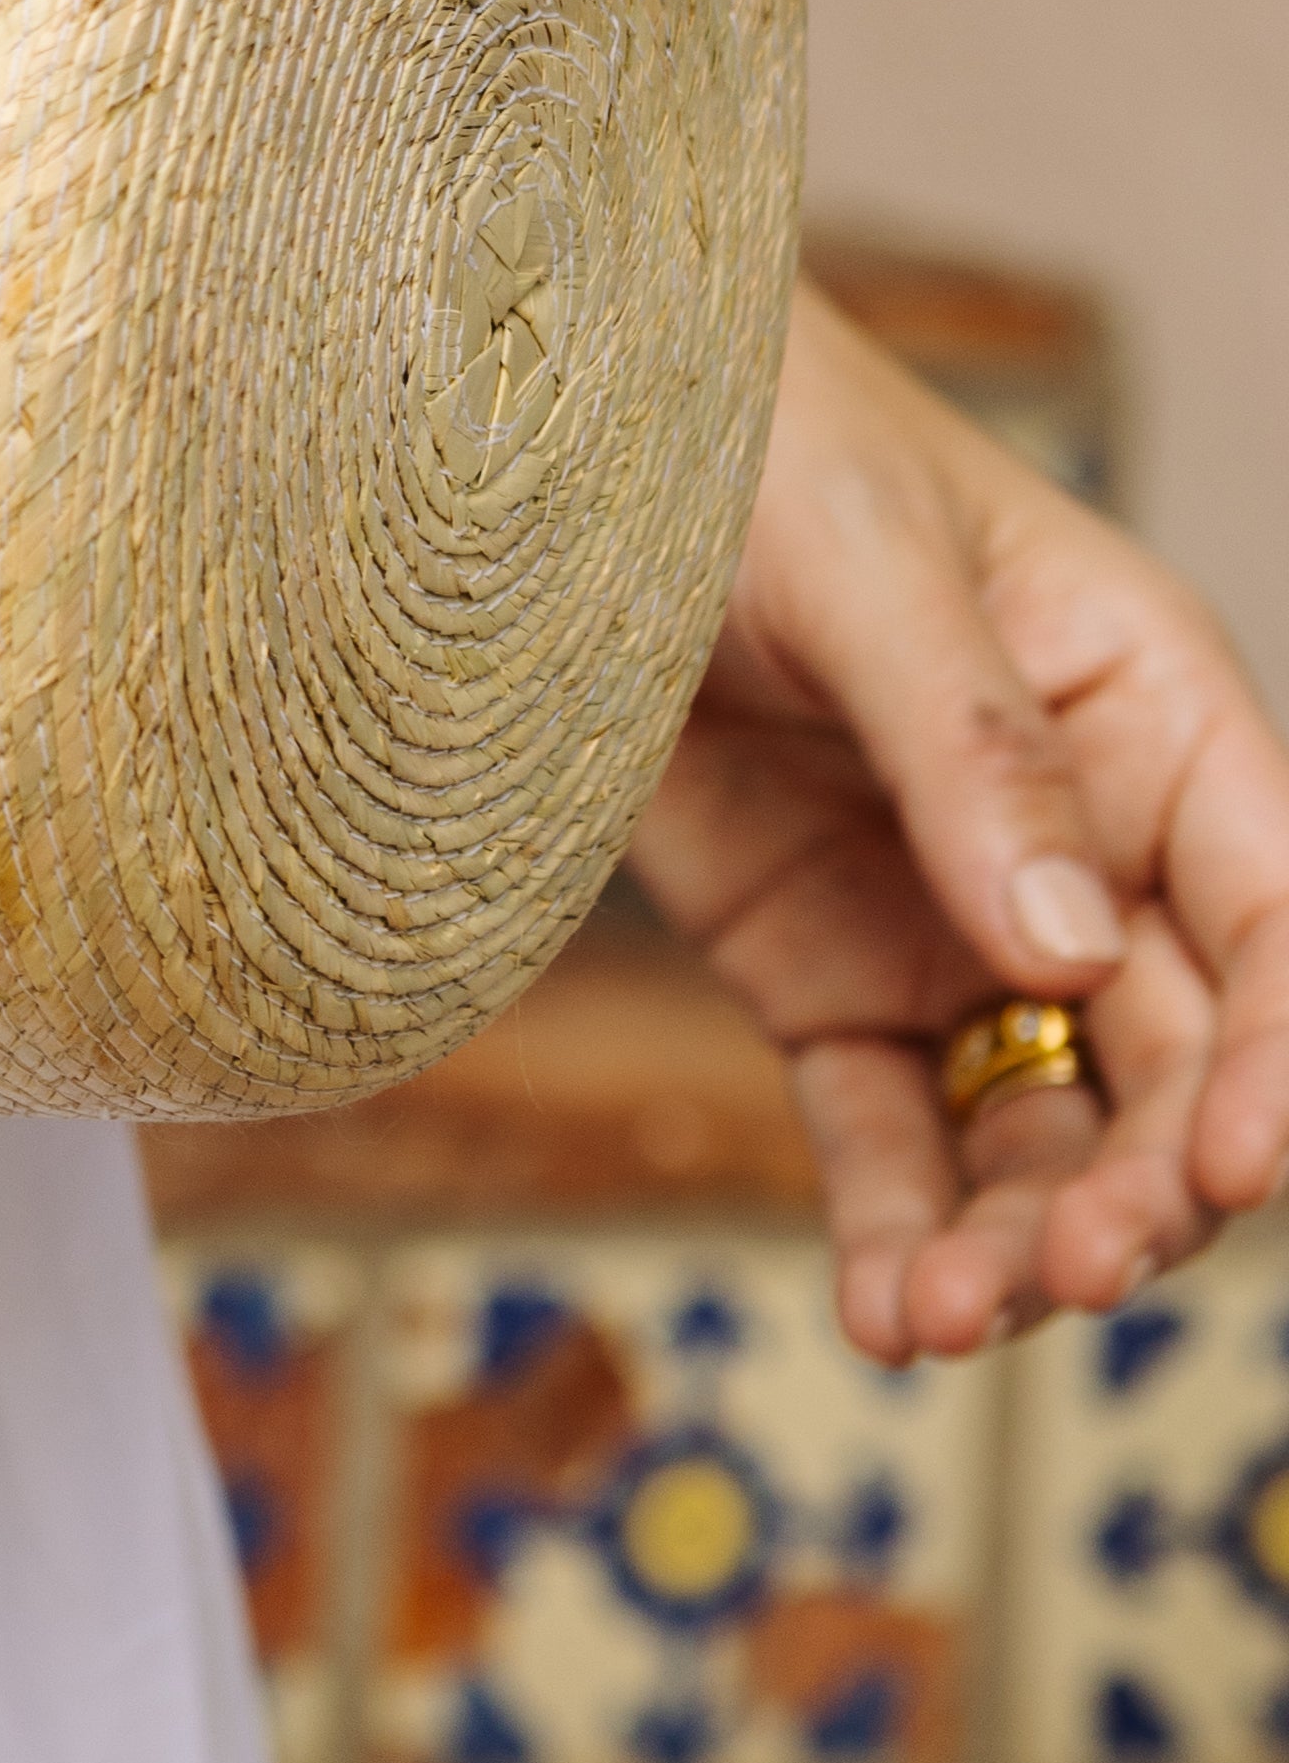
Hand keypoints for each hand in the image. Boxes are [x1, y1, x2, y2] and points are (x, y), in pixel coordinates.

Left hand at [633, 282, 1288, 1364]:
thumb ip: (975, 755)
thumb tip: (1065, 947)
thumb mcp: (870, 567)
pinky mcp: (828, 984)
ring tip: (948, 1314)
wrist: (546, 454)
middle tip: (1063, 1271)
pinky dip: (897, 1230)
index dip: (1271, 1058)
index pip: (1268, 919)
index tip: (1230, 1170)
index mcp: (1152, 717)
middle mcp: (1084, 847)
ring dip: (1017, 1238)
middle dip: (1137, 1183)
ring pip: (1036, 1129)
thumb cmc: (748, 444)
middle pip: (1164, 1060)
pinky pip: (889, 1136)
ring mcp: (957, 928)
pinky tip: (890, 1318)